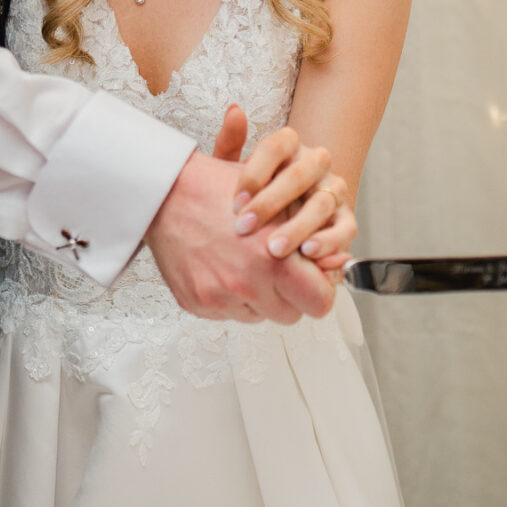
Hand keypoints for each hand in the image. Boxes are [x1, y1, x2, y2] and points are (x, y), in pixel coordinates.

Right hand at [146, 151, 334, 324]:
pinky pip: (228, 314)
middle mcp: (246, 286)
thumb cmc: (222, 190)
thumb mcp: (280, 203)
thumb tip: (341, 262)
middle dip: (291, 293)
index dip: (320, 287)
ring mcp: (218, 299)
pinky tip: (223, 266)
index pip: (320, 303)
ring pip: (260, 316)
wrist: (165, 193)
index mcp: (274, 262)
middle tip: (278, 266)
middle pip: (292, 315)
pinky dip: (231, 296)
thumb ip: (316, 236)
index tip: (313, 275)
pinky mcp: (196, 304)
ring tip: (246, 261)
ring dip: (260, 296)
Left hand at [213, 106, 355, 275]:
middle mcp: (315, 162)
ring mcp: (334, 190)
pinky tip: (307, 254)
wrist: (274, 226)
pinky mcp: (346, 219)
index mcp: (288, 146)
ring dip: (297, 227)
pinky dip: (328, 241)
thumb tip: (234, 110)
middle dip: (270, 202)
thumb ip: (229, 145)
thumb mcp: (231, 174)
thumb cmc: (251, 197)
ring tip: (274, 249)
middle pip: (300, 174)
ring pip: (322, 202)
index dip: (255, 172)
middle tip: (244, 227)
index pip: (277, 145)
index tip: (235, 202)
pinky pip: (345, 228)